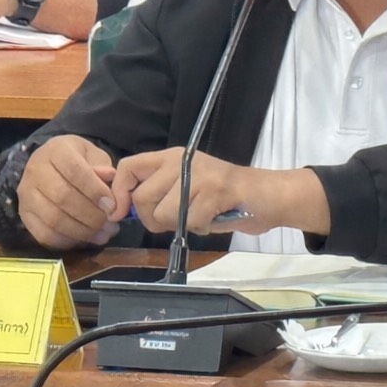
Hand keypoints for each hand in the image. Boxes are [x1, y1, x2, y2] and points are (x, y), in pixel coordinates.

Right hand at [17, 136, 119, 249]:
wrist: (51, 167)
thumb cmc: (78, 160)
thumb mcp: (93, 156)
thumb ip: (102, 167)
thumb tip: (110, 177)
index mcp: (56, 150)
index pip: (75, 171)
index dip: (95, 191)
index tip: (112, 206)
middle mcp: (36, 170)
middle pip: (63, 197)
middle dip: (91, 215)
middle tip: (110, 224)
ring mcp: (26, 194)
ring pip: (54, 219)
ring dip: (82, 231)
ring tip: (103, 234)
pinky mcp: (25, 215)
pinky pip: (44, 234)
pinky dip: (68, 241)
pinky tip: (86, 238)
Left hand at [111, 148, 261, 235]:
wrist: (266, 194)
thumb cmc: (223, 196)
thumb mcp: (185, 185)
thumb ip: (157, 192)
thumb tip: (124, 208)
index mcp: (171, 157)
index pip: (129, 167)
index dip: (120, 193)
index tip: (122, 213)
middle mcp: (181, 161)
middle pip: (143, 198)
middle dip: (154, 220)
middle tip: (177, 220)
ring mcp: (199, 174)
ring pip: (164, 213)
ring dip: (180, 226)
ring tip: (199, 217)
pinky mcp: (215, 190)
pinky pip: (191, 222)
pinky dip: (201, 229)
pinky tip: (214, 218)